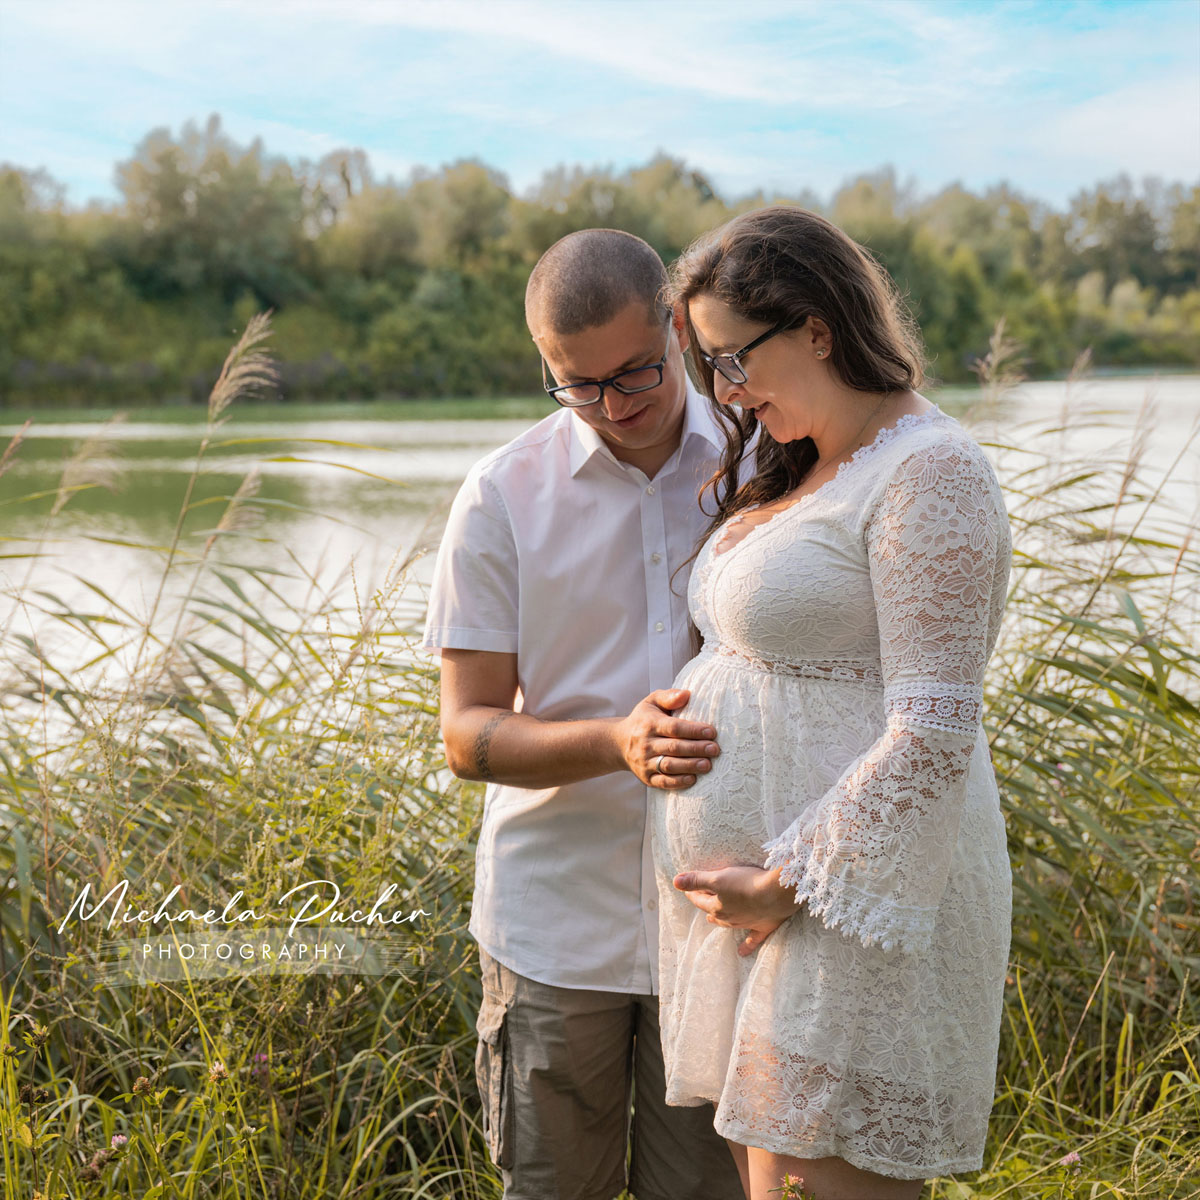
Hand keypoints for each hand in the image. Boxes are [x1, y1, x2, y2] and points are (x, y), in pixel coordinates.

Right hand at [615, 688, 719, 789]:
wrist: (620, 742)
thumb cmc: (644, 719)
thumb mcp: (652, 702)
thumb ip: (669, 696)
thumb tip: (687, 694)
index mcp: (649, 724)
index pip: (673, 727)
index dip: (693, 730)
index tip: (711, 732)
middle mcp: (645, 744)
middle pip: (674, 747)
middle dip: (696, 749)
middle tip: (715, 749)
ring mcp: (644, 762)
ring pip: (669, 766)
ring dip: (690, 766)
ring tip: (708, 765)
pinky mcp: (646, 778)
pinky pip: (663, 782)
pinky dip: (678, 782)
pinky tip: (693, 779)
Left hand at [673, 865, 800, 955]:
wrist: (777, 894)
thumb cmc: (746, 884)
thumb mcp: (718, 878)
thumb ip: (697, 880)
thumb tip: (675, 882)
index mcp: (717, 908)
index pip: (700, 900)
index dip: (692, 893)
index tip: (687, 889)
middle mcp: (730, 918)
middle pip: (713, 912)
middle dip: (706, 906)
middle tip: (702, 901)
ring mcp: (747, 924)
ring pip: (728, 925)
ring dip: (720, 922)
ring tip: (711, 920)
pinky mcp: (763, 926)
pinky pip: (752, 939)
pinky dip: (746, 946)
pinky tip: (742, 953)